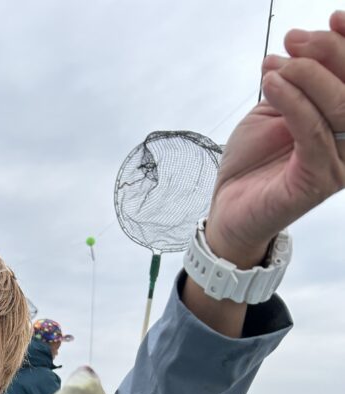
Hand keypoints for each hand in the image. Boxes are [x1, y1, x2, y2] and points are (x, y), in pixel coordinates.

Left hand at [205, 10, 344, 267]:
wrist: (229, 206)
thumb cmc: (253, 162)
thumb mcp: (275, 109)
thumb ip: (295, 82)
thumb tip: (304, 46)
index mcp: (344, 123)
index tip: (332, 18)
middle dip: (328, 52)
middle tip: (293, 40)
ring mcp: (338, 164)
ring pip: (341, 107)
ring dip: (307, 75)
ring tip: (273, 66)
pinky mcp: (316, 181)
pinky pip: (313, 134)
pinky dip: (293, 102)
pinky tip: (272, 84)